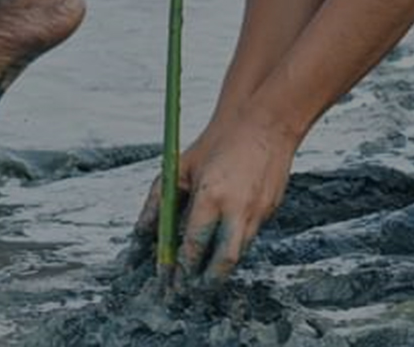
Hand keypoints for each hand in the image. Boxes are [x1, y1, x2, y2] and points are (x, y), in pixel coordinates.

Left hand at [132, 116, 297, 283]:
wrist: (264, 124)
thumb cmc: (215, 144)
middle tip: (191, 290)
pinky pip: (248, 236)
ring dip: (220, 267)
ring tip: (203, 274)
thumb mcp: (178, 169)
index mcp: (211, 197)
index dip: (181, 267)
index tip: (169, 280)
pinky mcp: (271, 210)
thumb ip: (159, 203)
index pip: (194, 245)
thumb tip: (142, 233)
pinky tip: (221, 242)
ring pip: (239, 253)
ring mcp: (259, 212)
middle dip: (206, 282)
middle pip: (224, 261)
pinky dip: (232, 243)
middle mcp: (238, 209)